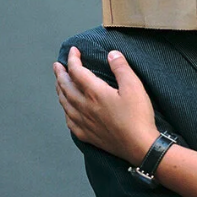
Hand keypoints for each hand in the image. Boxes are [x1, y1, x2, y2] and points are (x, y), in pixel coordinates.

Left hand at [54, 47, 158, 163]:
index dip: (73, 59)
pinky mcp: (87, 135)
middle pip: (66, 87)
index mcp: (95, 93)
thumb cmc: (138, 116)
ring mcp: (84, 122)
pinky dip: (65, 111)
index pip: (77, 71)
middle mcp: (84, 106)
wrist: (139, 146)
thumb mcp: (135, 87)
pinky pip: (69, 121)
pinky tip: (67, 111)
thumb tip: (112, 54)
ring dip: (60, 91)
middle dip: (61, 74)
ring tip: (59, 84)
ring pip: (65, 104)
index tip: (74, 51)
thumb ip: (121, 68)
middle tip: (57, 66)